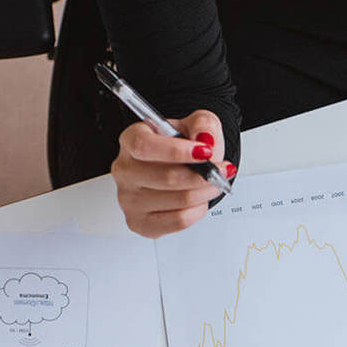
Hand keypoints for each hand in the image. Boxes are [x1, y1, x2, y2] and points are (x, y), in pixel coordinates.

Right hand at [110, 110, 234, 238]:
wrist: (181, 171)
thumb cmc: (183, 150)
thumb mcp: (195, 126)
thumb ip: (203, 124)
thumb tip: (206, 140)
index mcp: (131, 140)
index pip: (144, 146)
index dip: (178, 151)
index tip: (206, 152)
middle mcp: (125, 170)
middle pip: (167, 177)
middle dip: (203, 176)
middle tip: (221, 171)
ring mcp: (129, 199)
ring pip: (178, 200)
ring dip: (205, 193)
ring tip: (213, 184)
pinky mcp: (140, 222)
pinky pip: (178, 220)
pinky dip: (197, 211)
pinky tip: (199, 201)